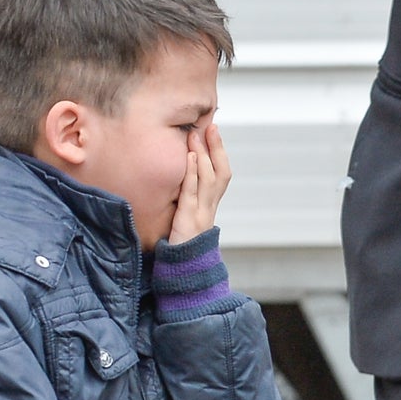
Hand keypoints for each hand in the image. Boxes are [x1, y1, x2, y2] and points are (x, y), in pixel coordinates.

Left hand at [169, 124, 231, 244]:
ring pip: (208, 179)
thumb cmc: (182, 246)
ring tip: (196, 134)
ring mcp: (200, 214)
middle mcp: (209, 208)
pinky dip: (192, 173)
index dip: (219, 152)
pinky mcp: (187, 220)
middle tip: (211, 126)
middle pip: (220, 173)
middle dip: (217, 148)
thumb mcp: (186, 219)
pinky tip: (190, 157)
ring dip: (203, 154)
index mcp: (210, 206)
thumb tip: (179, 181)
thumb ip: (186, 201)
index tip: (213, 131)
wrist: (184, 273)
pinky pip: (192, 193)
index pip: (221, 174)